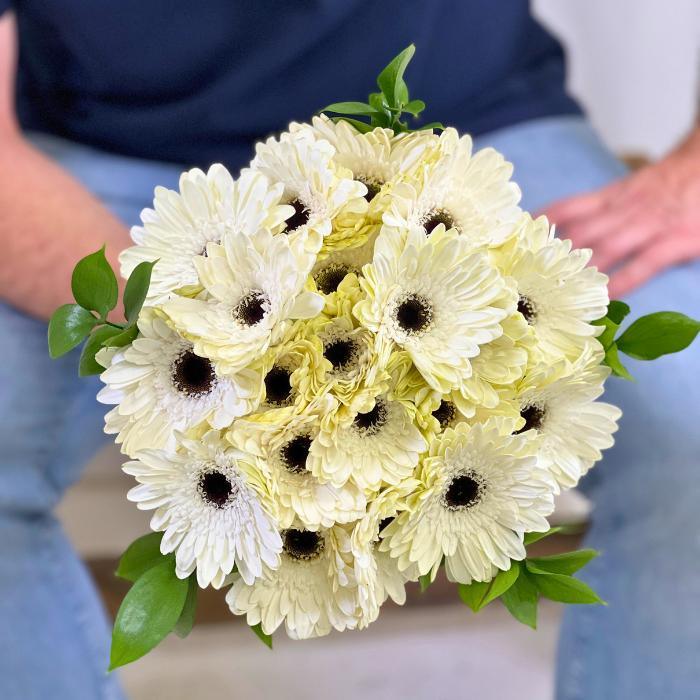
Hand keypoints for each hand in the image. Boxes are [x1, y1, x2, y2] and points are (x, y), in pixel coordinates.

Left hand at [541, 128, 699, 297]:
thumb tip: (561, 229)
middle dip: (553, 259)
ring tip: (558, 296)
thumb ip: (599, 207)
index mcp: (612, 197)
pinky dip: (623, 281)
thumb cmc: (667, 183)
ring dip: (581, 273)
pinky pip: (644, 264)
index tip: (515, 244)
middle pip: (579, 235)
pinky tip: (607, 298)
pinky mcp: (676, 239)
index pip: (567, 210)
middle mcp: (624, 210)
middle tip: (529, 283)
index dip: (539, 230)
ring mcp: (649, 225)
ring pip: (606, 249)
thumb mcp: (628, 188)